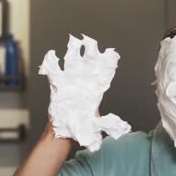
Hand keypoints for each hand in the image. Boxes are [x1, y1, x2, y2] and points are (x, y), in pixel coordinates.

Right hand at [39, 34, 130, 150]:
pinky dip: (52, 64)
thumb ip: (109, 124)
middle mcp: (83, 85)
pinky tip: (52, 54)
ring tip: (73, 42)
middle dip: (90, 53)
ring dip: (72, 53)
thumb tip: (123, 127)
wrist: (65, 133)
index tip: (111, 53)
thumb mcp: (98, 126)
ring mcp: (70, 84)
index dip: (107, 64)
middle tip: (91, 42)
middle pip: (88, 65)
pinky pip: (54, 73)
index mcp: (95, 92)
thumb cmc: (82, 129)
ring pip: (72, 65)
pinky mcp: (57, 88)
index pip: (103, 75)